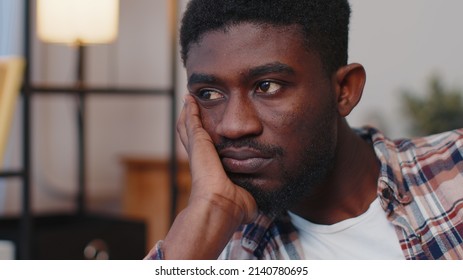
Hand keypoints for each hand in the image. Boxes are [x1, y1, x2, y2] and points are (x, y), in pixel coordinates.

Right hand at [158, 95, 256, 258]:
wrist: (221, 205)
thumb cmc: (235, 208)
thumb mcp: (246, 198)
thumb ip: (253, 199)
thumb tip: (265, 212)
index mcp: (211, 171)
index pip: (206, 152)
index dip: (206, 142)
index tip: (210, 132)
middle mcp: (201, 159)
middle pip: (191, 136)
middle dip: (192, 122)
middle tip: (191, 108)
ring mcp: (197, 149)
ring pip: (187, 126)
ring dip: (188, 113)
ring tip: (189, 100)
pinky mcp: (197, 141)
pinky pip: (191, 120)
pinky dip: (191, 109)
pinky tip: (191, 98)